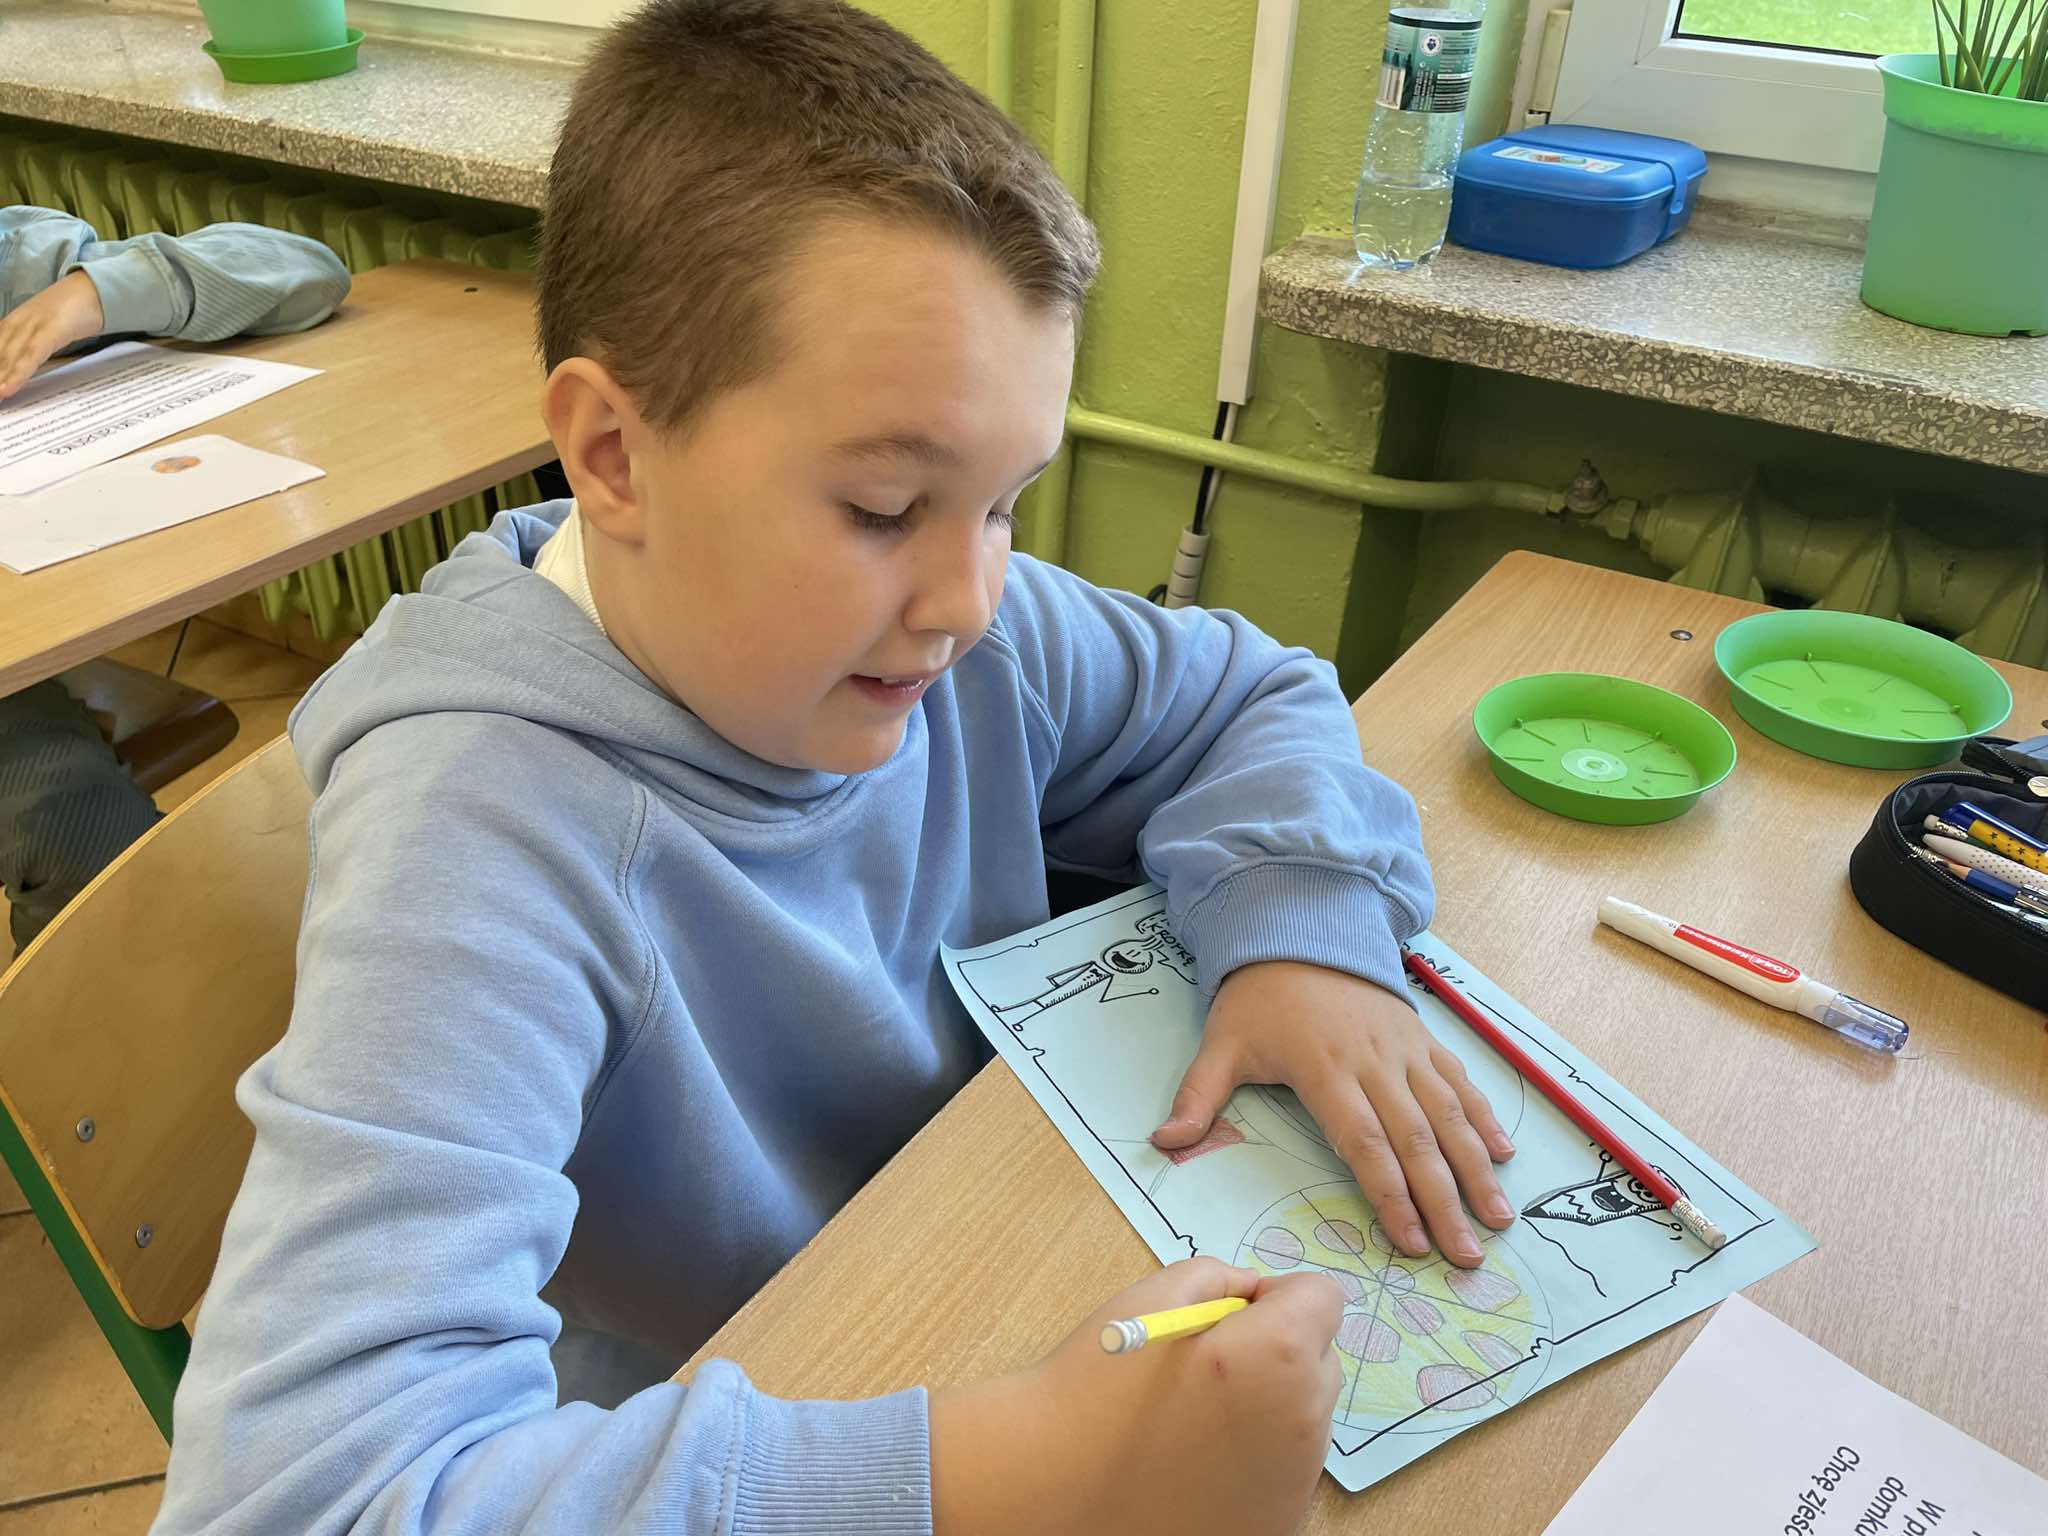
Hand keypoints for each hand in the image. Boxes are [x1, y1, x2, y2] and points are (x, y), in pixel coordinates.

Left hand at [0, 270, 104, 398]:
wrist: (95, 290)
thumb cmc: (74, 310)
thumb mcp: (48, 326)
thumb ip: (34, 343)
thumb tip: (25, 366)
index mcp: (15, 321)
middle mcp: (18, 322)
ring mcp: (33, 324)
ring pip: (7, 357)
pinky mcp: (50, 329)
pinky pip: (30, 356)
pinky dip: (17, 373)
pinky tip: (7, 390)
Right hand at [930, 1258, 1341, 1535]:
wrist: (1054, 1483)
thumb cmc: (1097, 1383)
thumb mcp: (1153, 1294)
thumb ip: (1220, 1277)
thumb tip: (1253, 1293)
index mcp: (1279, 1354)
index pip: (1325, 1297)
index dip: (1278, 1295)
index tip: (1232, 1314)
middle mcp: (1304, 1421)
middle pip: (1322, 1359)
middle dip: (1280, 1349)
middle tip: (1208, 1364)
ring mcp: (1296, 1483)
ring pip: (1306, 1417)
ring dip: (1272, 1404)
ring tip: (1195, 1416)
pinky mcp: (1278, 1523)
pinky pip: (1288, 1470)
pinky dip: (1258, 1458)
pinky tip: (1199, 1461)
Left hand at [1154, 961, 1514, 1266]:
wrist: (1298, 927)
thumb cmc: (1258, 997)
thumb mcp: (1220, 1044)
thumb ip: (1197, 1097)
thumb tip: (1162, 1143)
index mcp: (1325, 1069)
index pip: (1365, 1143)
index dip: (1390, 1195)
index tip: (1412, 1243)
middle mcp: (1375, 1061)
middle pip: (1417, 1140)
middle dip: (1446, 1201)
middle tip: (1469, 1254)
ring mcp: (1405, 1048)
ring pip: (1449, 1114)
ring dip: (1477, 1168)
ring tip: (1500, 1218)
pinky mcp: (1423, 1037)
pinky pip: (1459, 1081)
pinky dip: (1484, 1117)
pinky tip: (1504, 1155)